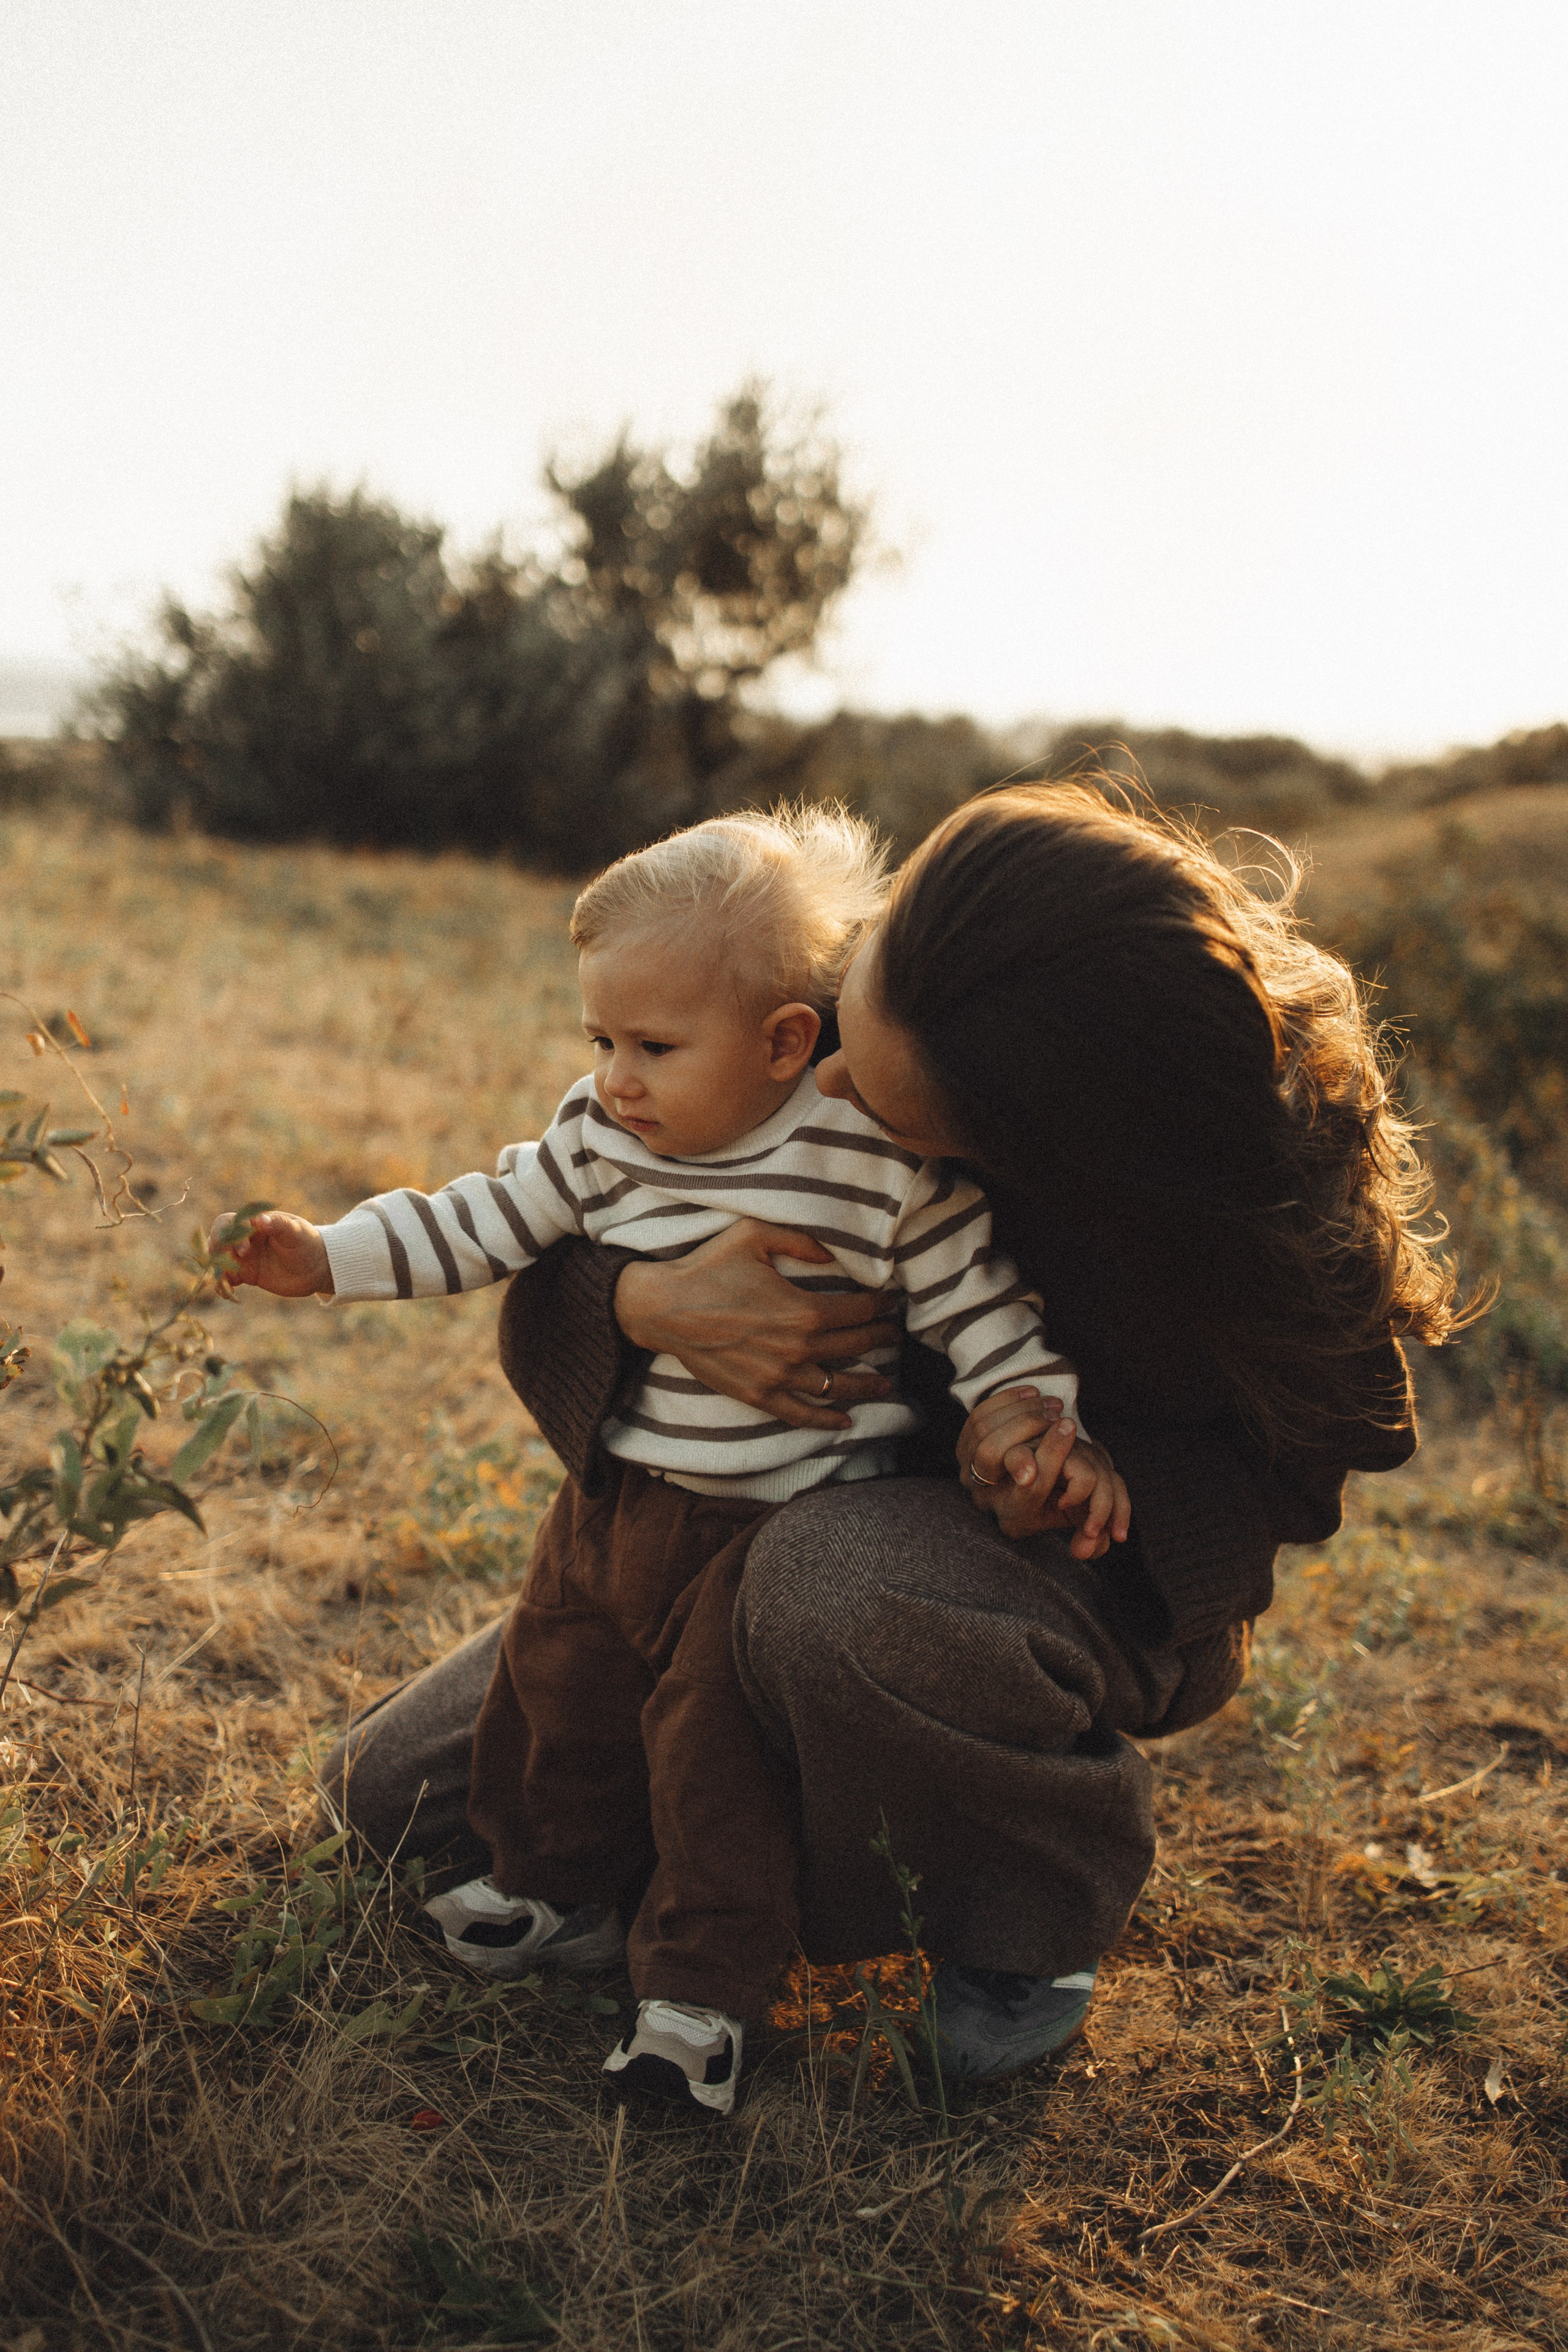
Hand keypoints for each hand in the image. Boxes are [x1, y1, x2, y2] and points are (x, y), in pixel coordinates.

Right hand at [209, 1209, 331, 1297]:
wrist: (317, 1268)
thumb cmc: (309, 1243)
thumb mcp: (296, 1233)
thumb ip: (279, 1225)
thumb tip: (260, 1219)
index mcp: (254, 1223)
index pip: (228, 1223)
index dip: (229, 1235)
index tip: (244, 1250)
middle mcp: (245, 1238)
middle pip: (217, 1241)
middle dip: (217, 1253)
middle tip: (230, 1268)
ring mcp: (244, 1256)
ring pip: (219, 1260)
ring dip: (216, 1270)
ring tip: (224, 1284)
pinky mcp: (246, 1274)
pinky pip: (227, 1278)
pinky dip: (223, 1285)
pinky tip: (227, 1293)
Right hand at [613, 1218, 900, 1430]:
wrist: (664, 1308)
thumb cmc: (708, 1267)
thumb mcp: (755, 1235)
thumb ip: (800, 1239)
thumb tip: (836, 1253)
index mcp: (804, 1310)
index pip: (860, 1311)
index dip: (882, 1306)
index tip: (893, 1302)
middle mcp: (798, 1349)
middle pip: (855, 1348)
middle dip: (882, 1340)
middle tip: (895, 1335)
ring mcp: (778, 1377)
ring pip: (837, 1387)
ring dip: (867, 1386)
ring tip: (886, 1384)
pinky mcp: (758, 1395)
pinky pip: (800, 1414)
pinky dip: (825, 1421)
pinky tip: (845, 1423)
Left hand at [958, 1387, 1130, 1557]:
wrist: (1026, 1491)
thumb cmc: (1063, 1500)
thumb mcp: (1079, 1516)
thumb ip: (1091, 1529)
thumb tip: (1103, 1538)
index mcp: (1015, 1520)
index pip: (1028, 1485)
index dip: (1050, 1454)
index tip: (1070, 1427)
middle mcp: (985, 1498)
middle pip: (993, 1452)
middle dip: (1027, 1425)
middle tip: (1058, 1412)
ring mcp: (969, 1471)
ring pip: (984, 1429)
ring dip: (1019, 1410)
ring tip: (1051, 1403)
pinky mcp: (964, 1448)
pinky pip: (979, 1415)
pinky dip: (1007, 1399)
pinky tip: (1032, 1393)